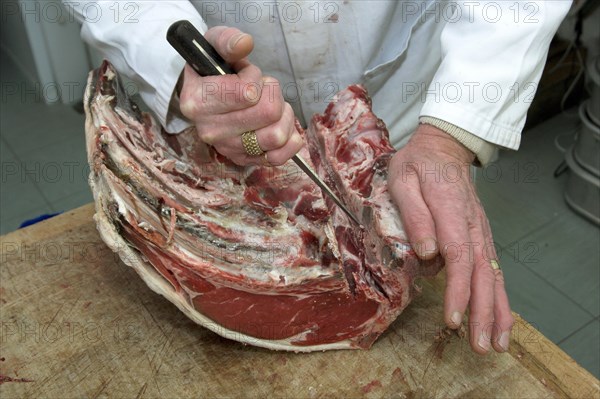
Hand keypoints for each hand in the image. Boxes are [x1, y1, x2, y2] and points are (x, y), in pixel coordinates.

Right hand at [178, 26, 302, 165]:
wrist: (205, 96)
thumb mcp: (214, 46)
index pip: (248, 92)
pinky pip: (279, 157)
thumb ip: (228, 40)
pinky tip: (280, 125)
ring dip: (283, 116)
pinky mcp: (244, 160)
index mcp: (197, 102)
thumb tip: (245, 43)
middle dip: (273, 95)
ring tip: (272, 107)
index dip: (255, 78)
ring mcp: (228, 148)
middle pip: (268, 113)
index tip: (246, 75)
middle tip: (262, 90)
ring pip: (277, 135)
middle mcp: (210, 130)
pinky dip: (289, 140)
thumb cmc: (213, 69)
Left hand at [388, 123, 513, 354]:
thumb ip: (414, 215)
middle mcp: (472, 225)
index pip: (459, 256)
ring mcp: (480, 231)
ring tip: (496, 343)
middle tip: (480, 345)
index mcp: (451, 211)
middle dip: (483, 311)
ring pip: (493, 274)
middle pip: (482, 272)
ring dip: (497, 310)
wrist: (443, 148)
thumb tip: (426, 252)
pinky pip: (493, 269)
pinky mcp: (481, 236)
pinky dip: (499, 296)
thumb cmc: (417, 165)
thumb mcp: (402, 181)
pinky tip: (500, 320)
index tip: (453, 318)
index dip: (458, 290)